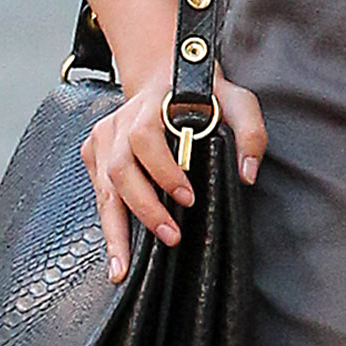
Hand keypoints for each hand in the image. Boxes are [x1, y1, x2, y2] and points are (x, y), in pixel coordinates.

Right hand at [82, 67, 267, 282]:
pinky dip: (108, 223)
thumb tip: (247, 175)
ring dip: (114, 230)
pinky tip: (117, 250)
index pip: (145, 139)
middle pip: (119, 170)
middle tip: (170, 237)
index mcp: (150, 106)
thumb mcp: (238, 102)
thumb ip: (250, 132)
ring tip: (121, 268)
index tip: (188, 197)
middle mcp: (119, 123)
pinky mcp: (95, 153)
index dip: (163, 170)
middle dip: (144, 209)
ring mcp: (103, 139)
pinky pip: (99, 193)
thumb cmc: (206, 95)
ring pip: (103, 189)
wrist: (167, 78)